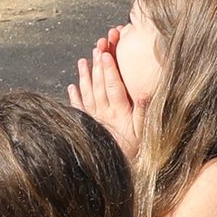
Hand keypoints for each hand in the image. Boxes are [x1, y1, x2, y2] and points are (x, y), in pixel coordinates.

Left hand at [67, 30, 140, 153]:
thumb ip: (143, 113)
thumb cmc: (136, 151)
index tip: (106, 53)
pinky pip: (80, 109)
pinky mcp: (88, 126)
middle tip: (97, 46)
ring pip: (88, 94)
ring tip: (83, 60)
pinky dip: (75, 97)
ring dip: (85, 76)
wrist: (118, 170)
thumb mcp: (144, 133)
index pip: (114, 86)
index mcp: (120, 113)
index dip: (110, 69)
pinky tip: (72, 86)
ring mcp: (94, 119)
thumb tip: (144, 93)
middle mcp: (104, 114)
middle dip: (98, 65)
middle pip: (100, 85)